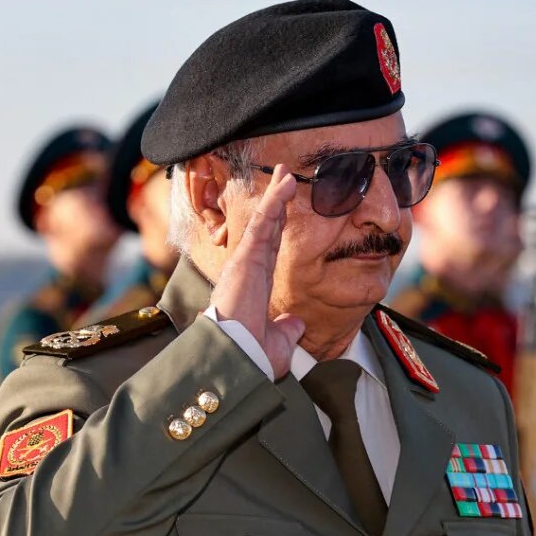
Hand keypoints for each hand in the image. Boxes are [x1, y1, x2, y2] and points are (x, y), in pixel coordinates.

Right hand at [209, 165, 305, 378]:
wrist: (239, 362)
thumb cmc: (252, 358)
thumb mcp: (279, 343)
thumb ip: (288, 329)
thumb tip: (296, 323)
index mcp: (256, 286)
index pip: (270, 247)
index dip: (278, 225)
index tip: (285, 207)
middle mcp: (249, 270)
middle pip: (266, 228)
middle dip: (276, 202)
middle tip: (285, 177)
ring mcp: (246, 262)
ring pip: (263, 221)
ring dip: (276, 196)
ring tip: (287, 173)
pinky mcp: (246, 259)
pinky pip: (261, 225)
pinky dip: (274, 203)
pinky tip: (285, 185)